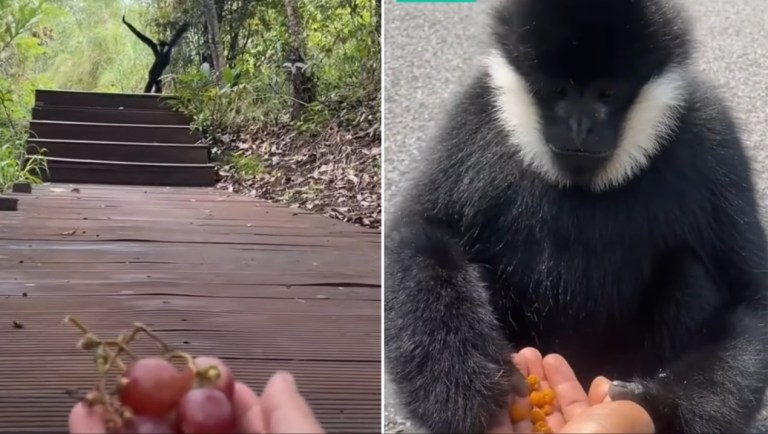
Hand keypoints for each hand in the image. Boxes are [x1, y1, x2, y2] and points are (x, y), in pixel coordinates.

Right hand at [68, 371, 323, 433]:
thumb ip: (293, 420)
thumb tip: (282, 379)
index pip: (239, 421)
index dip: (219, 391)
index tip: (202, 364)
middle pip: (187, 429)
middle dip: (164, 399)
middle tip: (145, 371)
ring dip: (122, 418)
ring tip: (107, 385)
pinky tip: (85, 413)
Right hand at [487, 348, 653, 432]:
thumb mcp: (623, 423)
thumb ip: (624, 404)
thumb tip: (606, 389)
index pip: (584, 413)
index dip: (571, 386)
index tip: (555, 359)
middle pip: (550, 412)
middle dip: (540, 379)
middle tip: (529, 352)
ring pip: (523, 418)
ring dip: (516, 386)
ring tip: (511, 356)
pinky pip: (498, 428)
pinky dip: (497, 406)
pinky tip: (497, 383)